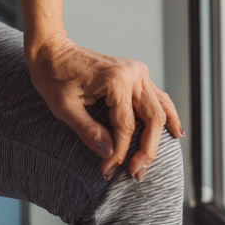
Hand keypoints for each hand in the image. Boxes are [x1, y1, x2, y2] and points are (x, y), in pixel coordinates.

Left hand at [26, 34, 182, 180]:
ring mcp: (136, 71)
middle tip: (136, 174)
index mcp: (115, 80)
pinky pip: (157, 97)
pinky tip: (174, 131)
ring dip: (159, 136)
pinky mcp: (135, 73)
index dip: (119, 153)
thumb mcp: (64, 107)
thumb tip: (110, 154)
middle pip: (151, 119)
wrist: (51, 50)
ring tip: (152, 160)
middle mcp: (132, 73)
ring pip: (159, 108)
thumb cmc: (53, 76)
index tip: (107, 171)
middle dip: (146, 150)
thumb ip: (87, 131)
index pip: (126, 127)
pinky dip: (167, 114)